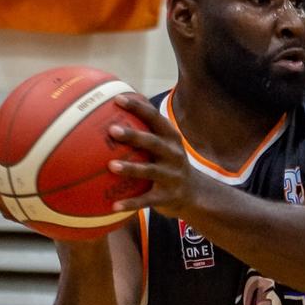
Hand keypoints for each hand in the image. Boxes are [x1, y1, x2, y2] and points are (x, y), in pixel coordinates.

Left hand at [106, 94, 204, 217]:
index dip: (137, 107)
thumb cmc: (169, 161)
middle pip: (153, 142)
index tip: (118, 99)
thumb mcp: (166, 143)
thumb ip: (147, 126)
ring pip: (150, 171)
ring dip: (131, 169)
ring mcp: (172, 176)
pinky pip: (147, 200)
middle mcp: (174, 154)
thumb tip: (117, 100)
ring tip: (111, 166)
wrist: (194, 193)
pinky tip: (113, 206)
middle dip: (133, 136)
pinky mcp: (167, 197)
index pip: (155, 118)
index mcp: (171, 138)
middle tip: (112, 130)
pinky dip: (131, 203)